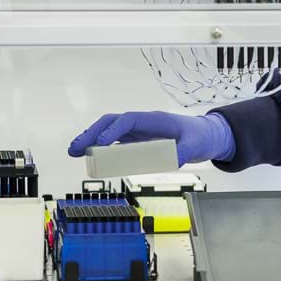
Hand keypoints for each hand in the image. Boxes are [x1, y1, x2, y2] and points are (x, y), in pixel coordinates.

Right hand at [67, 110, 234, 164]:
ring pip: (109, 131)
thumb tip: (174, 161)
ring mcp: (139, 132)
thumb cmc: (200, 136)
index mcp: (154, 120)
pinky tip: (90, 157)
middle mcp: (142, 124)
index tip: (102, 143)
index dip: (114, 131)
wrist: (206, 135)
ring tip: (74, 152)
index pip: (128, 121)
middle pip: (111, 123)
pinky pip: (115, 143)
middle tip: (75, 149)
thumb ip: (184, 152)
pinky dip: (101, 148)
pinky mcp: (138, 141)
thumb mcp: (195, 145)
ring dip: (91, 140)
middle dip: (92, 134)